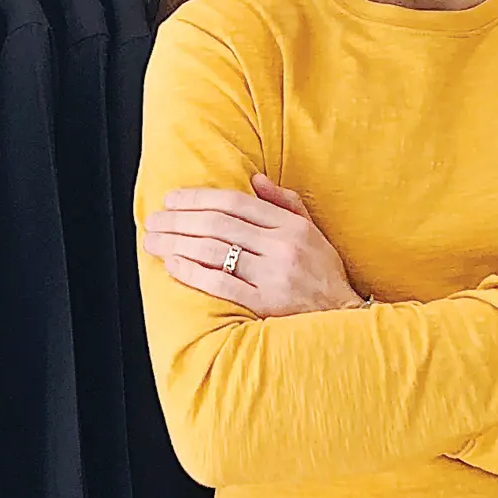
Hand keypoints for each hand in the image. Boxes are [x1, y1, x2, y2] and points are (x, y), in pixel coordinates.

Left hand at [143, 175, 362, 316]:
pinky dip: (192, 272)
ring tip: (153, 241)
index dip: (198, 198)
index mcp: (291, 226)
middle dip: (178, 220)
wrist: (344, 319)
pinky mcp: (265, 304)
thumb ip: (285, 203)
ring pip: (214, 251)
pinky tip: (172, 264)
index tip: (171, 199)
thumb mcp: (312, 231)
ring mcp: (273, 276)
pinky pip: (220, 283)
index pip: (235, 203)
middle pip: (218, 225)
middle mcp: (281, 247)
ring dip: (177, 244)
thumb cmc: (323, 273)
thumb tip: (254, 179)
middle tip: (153, 221)